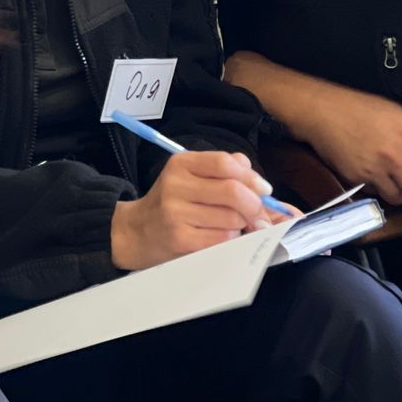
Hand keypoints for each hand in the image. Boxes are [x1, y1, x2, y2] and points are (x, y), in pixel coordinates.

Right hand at [111, 151, 278, 271]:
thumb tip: (263, 187)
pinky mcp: (179, 238)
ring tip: (230, 226)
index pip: (225, 163)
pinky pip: (222, 238)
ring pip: (232, 218)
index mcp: (181, 163)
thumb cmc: (173, 204)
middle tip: (256, 214)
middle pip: (233, 191)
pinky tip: (218, 237)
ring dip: (240, 225)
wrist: (136, 231)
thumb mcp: (191, 177)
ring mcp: (175, 213)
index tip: (264, 190)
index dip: (251, 177)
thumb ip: (227, 173)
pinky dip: (229, 239)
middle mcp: (175, 185)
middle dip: (254, 205)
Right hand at [298, 84, 401, 205]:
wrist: (322, 113)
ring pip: (401, 199)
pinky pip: (378, 195)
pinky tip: (375, 174)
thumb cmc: (362, 109)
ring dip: (401, 192)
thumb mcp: (399, 114)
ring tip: (394, 177)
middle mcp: (393, 157)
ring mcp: (373, 171)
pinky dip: (380, 189)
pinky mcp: (356, 180)